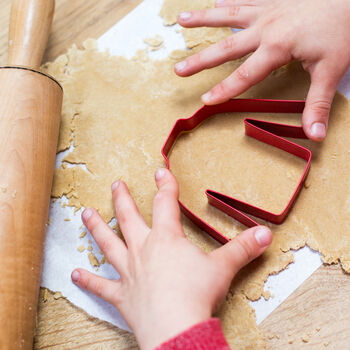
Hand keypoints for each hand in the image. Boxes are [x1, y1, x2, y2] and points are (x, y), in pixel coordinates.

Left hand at [71, 169, 271, 349]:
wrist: (177, 329)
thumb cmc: (196, 295)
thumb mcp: (223, 267)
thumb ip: (243, 248)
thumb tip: (266, 233)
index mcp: (166, 240)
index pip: (166, 204)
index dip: (165, 185)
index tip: (160, 170)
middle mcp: (143, 250)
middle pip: (129, 217)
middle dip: (122, 199)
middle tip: (115, 184)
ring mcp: (129, 272)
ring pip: (108, 244)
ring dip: (96, 228)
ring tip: (85, 214)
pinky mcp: (122, 296)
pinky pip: (101, 286)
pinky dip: (88, 280)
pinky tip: (74, 274)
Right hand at [175, 0, 349, 141]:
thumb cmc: (343, 30)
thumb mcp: (332, 70)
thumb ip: (318, 104)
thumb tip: (313, 136)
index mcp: (277, 47)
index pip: (245, 74)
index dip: (224, 90)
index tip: (205, 100)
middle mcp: (266, 27)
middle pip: (226, 47)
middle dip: (200, 60)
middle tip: (179, 70)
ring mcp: (268, 10)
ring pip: (228, 15)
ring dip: (203, 19)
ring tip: (181, 21)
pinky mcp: (273, 0)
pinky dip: (228, 0)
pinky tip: (215, 1)